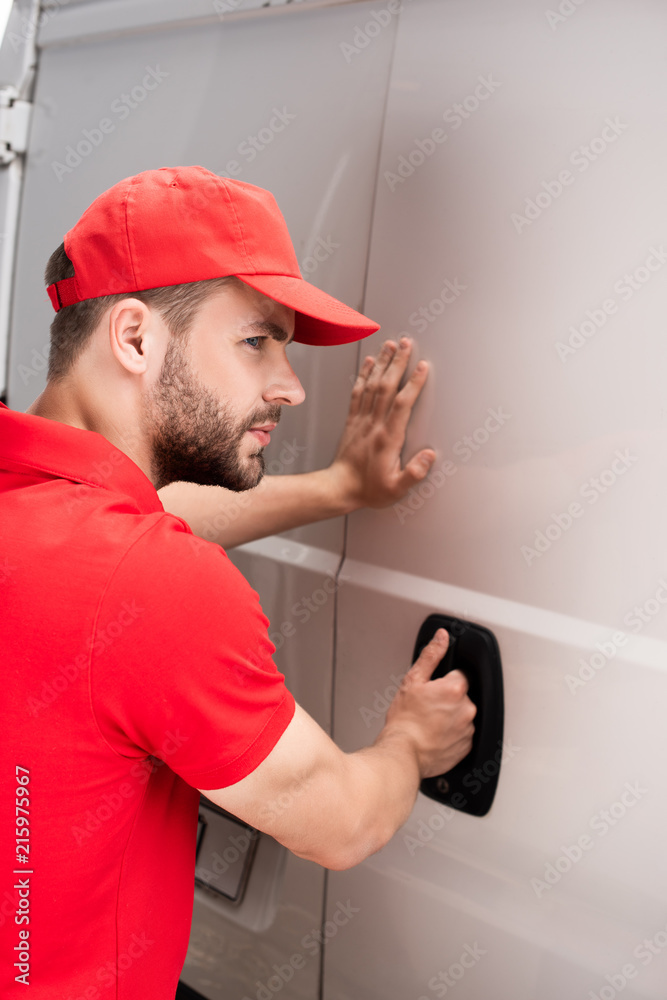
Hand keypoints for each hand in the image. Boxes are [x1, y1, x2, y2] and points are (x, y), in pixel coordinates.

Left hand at [326, 337, 436, 510]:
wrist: (340, 488)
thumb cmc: (370, 489)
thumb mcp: (397, 488)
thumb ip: (414, 473)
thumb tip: (430, 456)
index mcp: (388, 438)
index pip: (402, 404)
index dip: (413, 383)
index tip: (422, 366)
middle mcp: (374, 424)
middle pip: (387, 386)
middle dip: (398, 362)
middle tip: (406, 343)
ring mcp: (362, 421)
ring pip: (372, 385)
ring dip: (382, 363)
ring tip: (390, 344)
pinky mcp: (353, 421)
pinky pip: (358, 393)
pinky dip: (363, 375)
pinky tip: (369, 363)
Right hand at [382, 629, 475, 778]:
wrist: (404, 752)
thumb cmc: (405, 720)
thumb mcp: (413, 680)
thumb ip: (431, 655)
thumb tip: (442, 637)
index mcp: (455, 689)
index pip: (459, 675)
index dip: (443, 682)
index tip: (432, 691)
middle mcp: (467, 708)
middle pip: (461, 696)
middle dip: (447, 699)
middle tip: (428, 707)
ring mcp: (468, 729)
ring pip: (462, 715)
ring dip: (450, 716)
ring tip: (430, 723)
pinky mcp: (466, 746)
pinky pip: (462, 734)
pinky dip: (452, 734)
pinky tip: (436, 734)